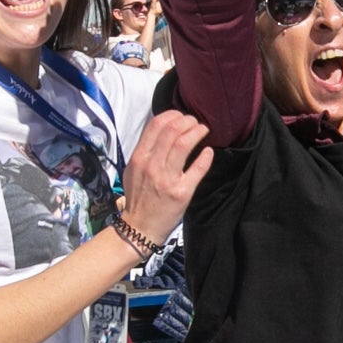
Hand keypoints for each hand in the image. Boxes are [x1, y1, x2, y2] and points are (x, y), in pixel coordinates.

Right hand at [116, 109, 213, 243]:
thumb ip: (146, 151)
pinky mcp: (181, 192)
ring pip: (184, 144)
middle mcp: (152, 166)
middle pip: (172, 130)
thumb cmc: (138, 198)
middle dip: (188, 121)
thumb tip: (164, 130)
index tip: (181, 116)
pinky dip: (205, 157)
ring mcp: (167, 179)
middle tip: (195, 122)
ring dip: (197, 132)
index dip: (173, 115)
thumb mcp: (133, 170)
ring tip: (203, 130)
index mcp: (139, 158)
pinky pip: (197, 169)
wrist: (139, 228)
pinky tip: (208, 152)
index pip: (156, 125)